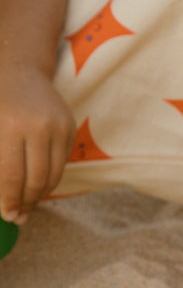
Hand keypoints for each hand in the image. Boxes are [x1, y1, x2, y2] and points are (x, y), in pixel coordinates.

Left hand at [0, 67, 75, 221]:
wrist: (18, 70)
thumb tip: (1, 200)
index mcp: (10, 127)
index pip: (11, 176)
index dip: (9, 200)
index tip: (7, 216)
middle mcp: (38, 127)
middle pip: (36, 179)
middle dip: (25, 203)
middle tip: (17, 217)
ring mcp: (58, 127)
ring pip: (53, 175)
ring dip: (40, 195)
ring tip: (27, 205)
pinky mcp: (70, 128)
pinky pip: (61, 163)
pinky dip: (50, 178)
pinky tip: (37, 185)